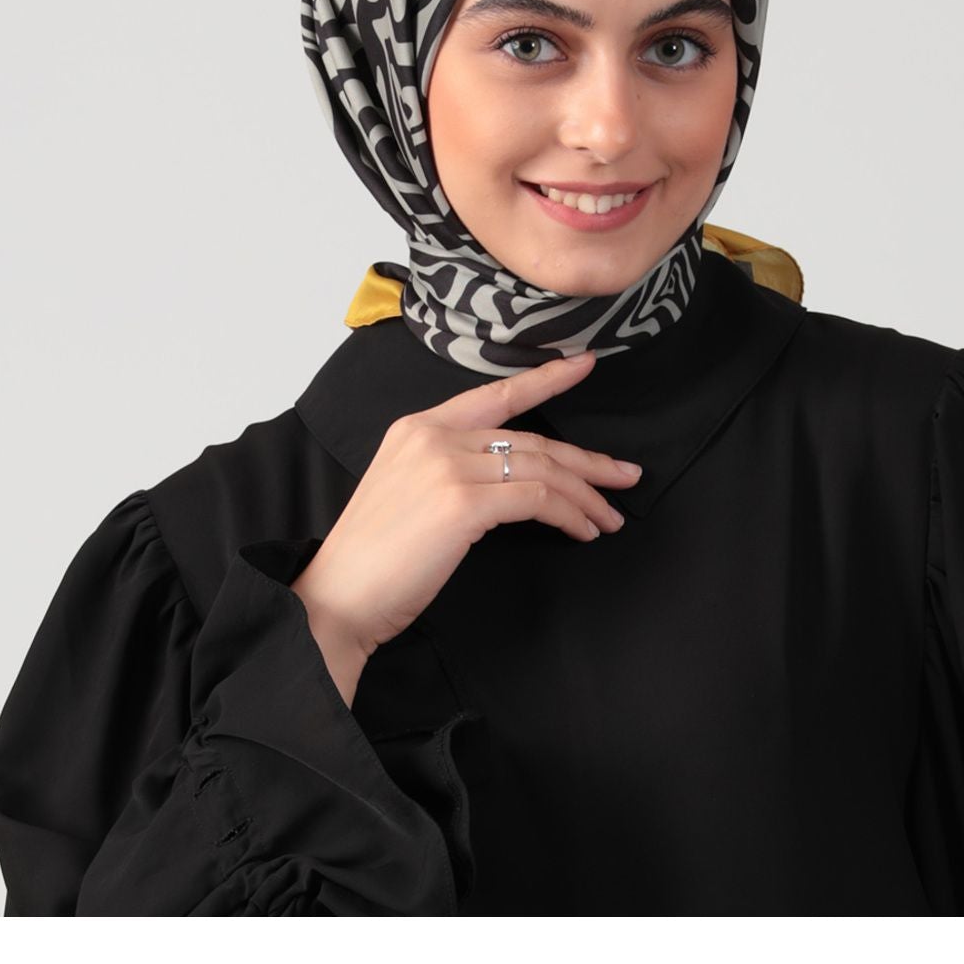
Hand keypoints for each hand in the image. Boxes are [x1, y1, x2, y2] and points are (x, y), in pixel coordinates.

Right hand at [290, 349, 641, 677]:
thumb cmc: (373, 559)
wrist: (337, 598)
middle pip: (532, 439)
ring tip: (610, 516)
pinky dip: (569, 515)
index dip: (547, 378)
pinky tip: (582, 531)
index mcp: (417, 427)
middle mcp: (434, 436)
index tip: (585, 366)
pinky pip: (537, 499)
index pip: (495, 394)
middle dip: (587, 460)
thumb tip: (509, 480)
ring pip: (542, 469)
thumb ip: (450, 470)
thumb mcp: (407, 491)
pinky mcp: (462, 503)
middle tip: (626, 476)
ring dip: (586, 495)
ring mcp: (448, 466)